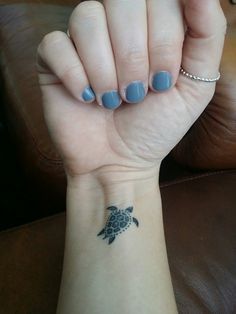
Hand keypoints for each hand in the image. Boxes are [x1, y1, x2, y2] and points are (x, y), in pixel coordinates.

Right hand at [37, 0, 225, 177]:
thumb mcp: (195, 85)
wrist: (118, 161)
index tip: (163, 82)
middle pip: (121, 1)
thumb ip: (205, 34)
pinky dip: (75, 76)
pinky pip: (55, 43)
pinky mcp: (54, 60)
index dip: (163, 41)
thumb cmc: (155, 126)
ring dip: (105, 70)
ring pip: (87, 18)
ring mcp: (82, 41)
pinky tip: (86, 98)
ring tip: (112, 100)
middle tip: (137, 94)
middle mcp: (115, 26)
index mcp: (151, 25)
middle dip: (134, 56)